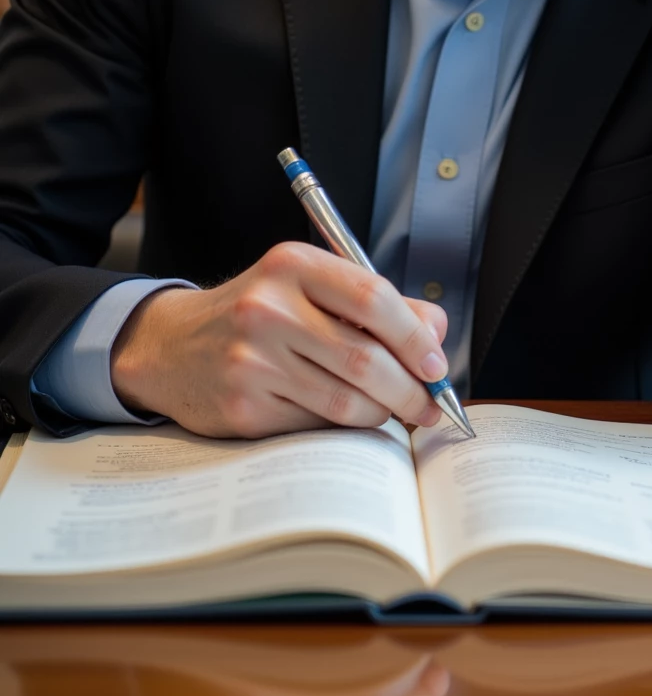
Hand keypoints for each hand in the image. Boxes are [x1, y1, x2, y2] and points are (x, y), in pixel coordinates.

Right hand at [110, 242, 448, 436]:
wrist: (172, 347)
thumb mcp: (308, 287)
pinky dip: (344, 429)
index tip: (436, 364)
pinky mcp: (243, 407)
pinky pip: (317, 426)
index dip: (414, 336)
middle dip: (411, 389)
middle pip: (366, 358)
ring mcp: (252, 361)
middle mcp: (269, 309)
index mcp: (293, 266)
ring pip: (347, 401)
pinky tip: (347, 419)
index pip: (373, 298)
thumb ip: (374, 303)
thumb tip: (435, 332)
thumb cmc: (259, 315)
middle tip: (431, 405)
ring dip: (383, 414)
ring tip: (392, 411)